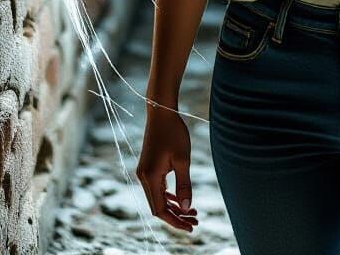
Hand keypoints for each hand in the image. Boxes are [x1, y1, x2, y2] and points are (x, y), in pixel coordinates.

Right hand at [136, 102, 198, 232]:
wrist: (161, 112)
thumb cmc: (174, 133)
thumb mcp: (183, 160)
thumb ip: (184, 185)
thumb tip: (187, 208)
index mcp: (150, 178)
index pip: (160, 210)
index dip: (175, 221)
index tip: (190, 227)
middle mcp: (143, 177)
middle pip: (158, 207)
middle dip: (176, 216)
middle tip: (195, 221)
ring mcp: (144, 172)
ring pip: (158, 198)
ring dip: (174, 206)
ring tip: (193, 212)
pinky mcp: (148, 167)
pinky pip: (157, 188)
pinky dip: (169, 195)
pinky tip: (182, 198)